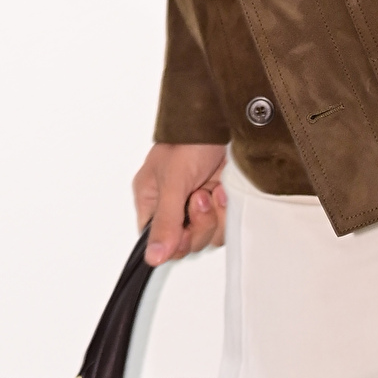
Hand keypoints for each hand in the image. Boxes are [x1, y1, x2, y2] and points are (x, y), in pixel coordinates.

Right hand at [132, 142, 228, 265]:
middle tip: (199, 199)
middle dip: (197, 224)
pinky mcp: (219, 203)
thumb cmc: (189, 140)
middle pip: (184, 243)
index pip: (156, 240)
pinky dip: (226, 211)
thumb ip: (165, 221)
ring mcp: (198, 205)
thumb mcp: (173, 180)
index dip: (172, 242)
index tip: (182, 230)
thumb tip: (153, 257)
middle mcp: (173, 206)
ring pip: (206, 238)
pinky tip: (223, 190)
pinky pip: (224, 227)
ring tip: (212, 191)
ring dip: (213, 217)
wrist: (223, 119)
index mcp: (152, 199)